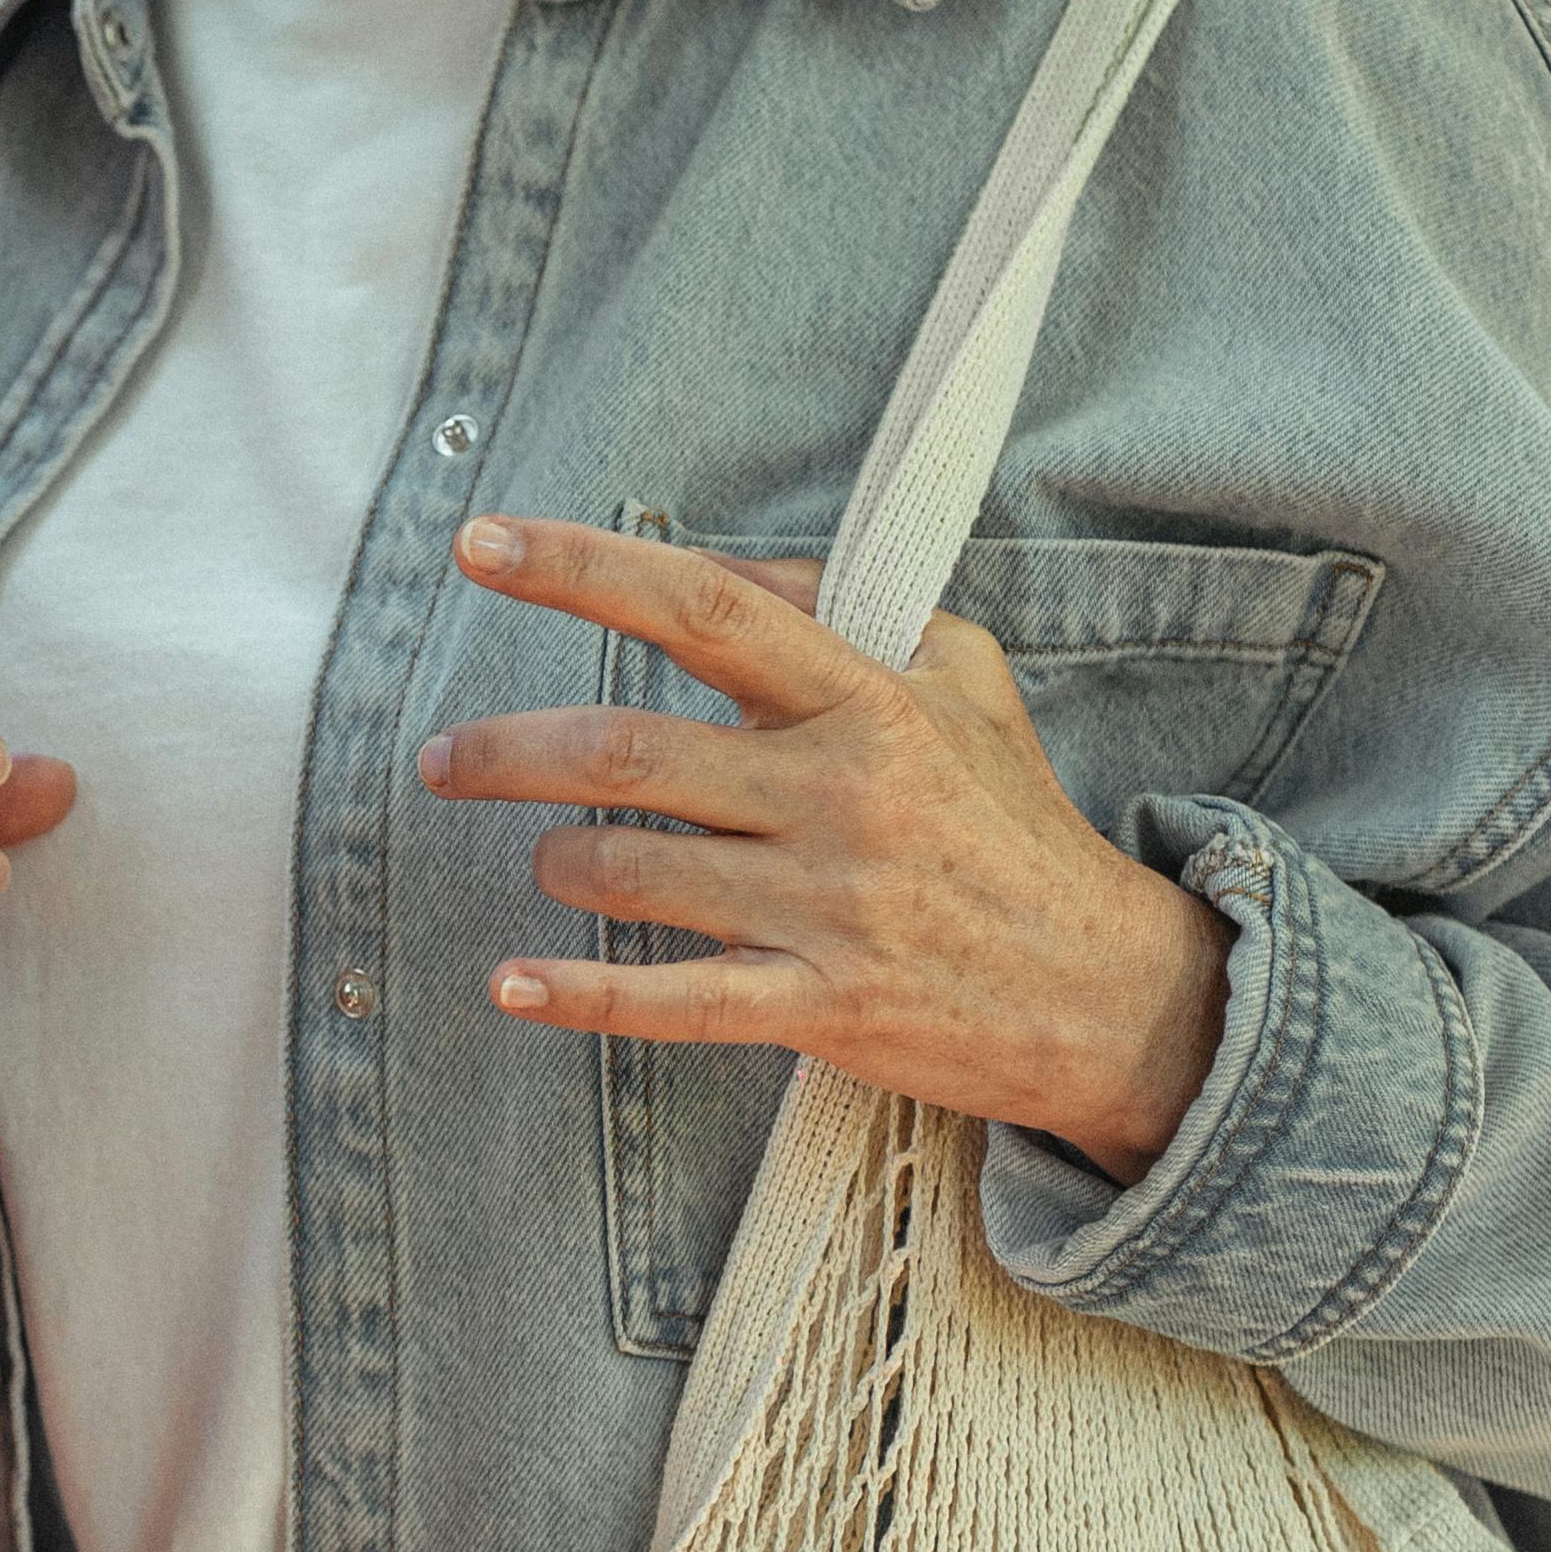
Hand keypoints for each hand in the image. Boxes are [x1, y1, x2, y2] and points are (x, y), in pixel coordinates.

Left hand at [415, 515, 1232, 1183]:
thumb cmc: (1013, 822)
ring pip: (634, 870)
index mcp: (867, 699)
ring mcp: (829, 907)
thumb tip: (712, 565)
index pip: (706, 608)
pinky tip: (510, 986)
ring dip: (557, 859)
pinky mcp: (823, 1008)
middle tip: (441, 757)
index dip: (583, 568)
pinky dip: (581, 995)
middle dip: (508, 751)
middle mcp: (840, 794)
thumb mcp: (960, 677)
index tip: (481, 544)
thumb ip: (837, 608)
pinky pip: (676, 1001)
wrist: (1109, 989)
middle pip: (631, 751)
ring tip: (546, 855)